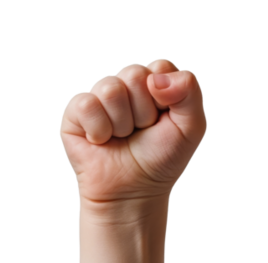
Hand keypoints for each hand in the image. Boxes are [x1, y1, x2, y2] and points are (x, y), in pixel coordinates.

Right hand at [59, 59, 207, 203]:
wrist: (133, 190)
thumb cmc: (163, 157)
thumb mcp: (192, 127)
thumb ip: (189, 93)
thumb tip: (155, 78)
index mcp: (156, 83)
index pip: (160, 66)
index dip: (166, 96)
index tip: (165, 118)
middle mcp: (127, 85)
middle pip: (135, 73)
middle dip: (144, 111)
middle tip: (142, 130)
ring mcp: (101, 96)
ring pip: (110, 88)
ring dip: (123, 122)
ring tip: (123, 136)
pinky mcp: (75, 111)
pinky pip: (86, 104)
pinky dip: (99, 129)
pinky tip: (102, 140)